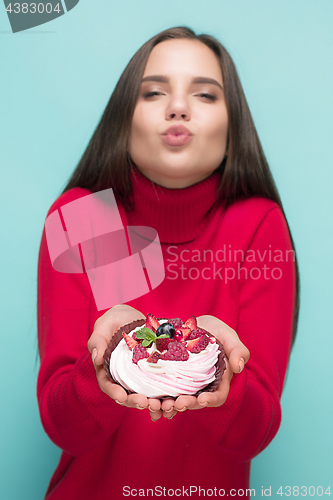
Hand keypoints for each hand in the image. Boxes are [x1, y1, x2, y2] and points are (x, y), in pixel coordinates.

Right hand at [87, 304, 162, 419]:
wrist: (130, 316)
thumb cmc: (113, 321)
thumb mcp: (103, 327)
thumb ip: (98, 341)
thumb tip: (97, 359)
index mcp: (106, 369)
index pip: (108, 385)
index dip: (114, 392)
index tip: (121, 397)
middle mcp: (122, 376)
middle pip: (127, 394)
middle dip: (135, 401)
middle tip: (146, 403)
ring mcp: (138, 375)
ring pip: (144, 393)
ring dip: (152, 401)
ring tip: (162, 405)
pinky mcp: (152, 370)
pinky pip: (158, 384)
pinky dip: (164, 393)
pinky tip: (173, 396)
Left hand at [160, 315, 249, 418]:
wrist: (192, 323)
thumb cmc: (215, 330)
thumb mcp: (228, 335)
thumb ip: (238, 350)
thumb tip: (239, 367)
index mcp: (219, 380)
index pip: (218, 395)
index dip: (210, 400)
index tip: (201, 399)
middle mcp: (201, 387)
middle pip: (195, 401)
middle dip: (186, 404)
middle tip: (176, 403)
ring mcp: (184, 385)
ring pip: (178, 400)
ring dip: (169, 405)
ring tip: (160, 405)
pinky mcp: (169, 379)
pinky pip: (163, 392)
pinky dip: (157, 398)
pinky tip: (149, 400)